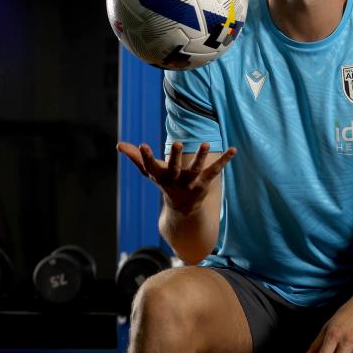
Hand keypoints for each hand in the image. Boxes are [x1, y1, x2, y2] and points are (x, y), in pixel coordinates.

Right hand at [117, 141, 235, 215]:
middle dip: (176, 157)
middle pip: (175, 168)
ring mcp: (190, 183)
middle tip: (178, 143)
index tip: (142, 144)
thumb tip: (118, 145)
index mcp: (160, 176)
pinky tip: (233, 150)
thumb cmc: (164, 183)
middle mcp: (175, 180)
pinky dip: (225, 160)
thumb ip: (137, 158)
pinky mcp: (204, 183)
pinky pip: (215, 171)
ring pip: (195, 169)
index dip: (145, 156)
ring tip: (206, 143)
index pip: (149, 166)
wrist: (182, 209)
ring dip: (201, 157)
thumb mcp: (150, 172)